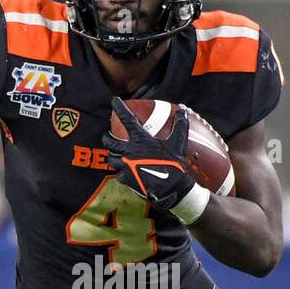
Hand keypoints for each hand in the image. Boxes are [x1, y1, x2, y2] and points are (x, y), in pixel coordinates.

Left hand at [103, 98, 196, 214]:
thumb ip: (180, 125)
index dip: (119, 108)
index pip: (127, 119)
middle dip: (107, 137)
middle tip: (108, 135)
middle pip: (109, 141)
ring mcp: (125, 166)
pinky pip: (118, 174)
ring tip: (115, 155)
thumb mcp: (179, 142)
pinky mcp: (126, 179)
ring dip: (112, 155)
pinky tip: (125, 172)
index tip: (114, 100)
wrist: (171, 187)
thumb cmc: (175, 163)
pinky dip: (121, 172)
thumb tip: (183, 110)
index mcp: (140, 139)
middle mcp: (129, 151)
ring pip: (111, 158)